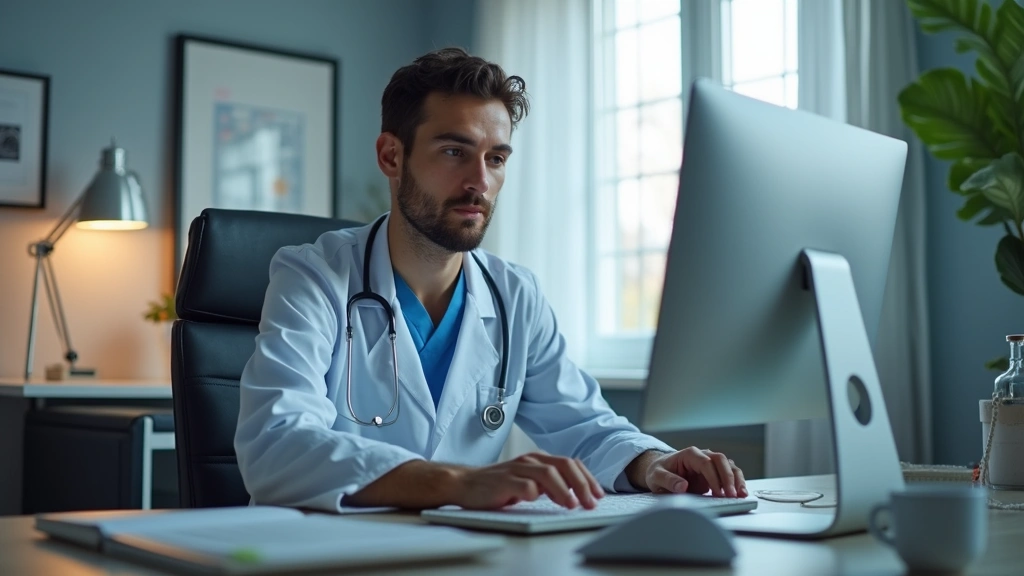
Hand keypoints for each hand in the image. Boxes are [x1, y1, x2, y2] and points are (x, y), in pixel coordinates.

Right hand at [449, 452, 604, 509]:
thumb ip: (550, 483)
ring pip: (548, 474)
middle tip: (591, 503)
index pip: (571, 463)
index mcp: (539, 459)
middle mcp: (530, 460)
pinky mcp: (504, 481)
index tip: (598, 495)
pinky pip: (524, 485)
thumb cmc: (499, 485)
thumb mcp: (529, 480)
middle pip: (564, 465)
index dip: (588, 478)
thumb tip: (578, 494)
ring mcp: (517, 469)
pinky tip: (539, 501)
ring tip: (572, 505)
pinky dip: (534, 492)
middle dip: (582, 484)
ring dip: (564, 490)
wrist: (466, 484)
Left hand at [639, 447, 747, 497]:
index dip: (713, 477)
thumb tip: (682, 487)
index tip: (717, 492)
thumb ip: (668, 481)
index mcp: (689, 454)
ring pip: (729, 466)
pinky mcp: (715, 473)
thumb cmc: (659, 471)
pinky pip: (730, 475)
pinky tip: (741, 494)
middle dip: (728, 478)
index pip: (705, 462)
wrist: (660, 471)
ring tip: (742, 495)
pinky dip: (737, 483)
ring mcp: (710, 464)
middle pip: (721, 461)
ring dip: (737, 480)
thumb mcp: (656, 476)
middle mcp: (702, 455)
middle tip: (732, 495)